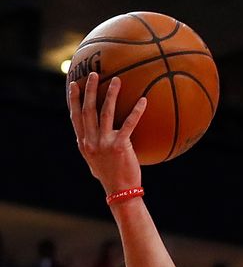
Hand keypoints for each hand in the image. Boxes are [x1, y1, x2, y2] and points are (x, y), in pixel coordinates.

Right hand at [68, 72, 146, 194]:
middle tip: (94, 74)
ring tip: (117, 80)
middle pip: (87, 110)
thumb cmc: (111, 176)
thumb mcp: (96, 161)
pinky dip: (136, 111)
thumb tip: (97, 137)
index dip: (74, 100)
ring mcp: (103, 143)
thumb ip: (95, 146)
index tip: (74, 84)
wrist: (120, 192)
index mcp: (84, 143)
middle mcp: (90, 141)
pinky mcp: (119, 146)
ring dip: (111, 95)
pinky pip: (128, 124)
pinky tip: (144, 100)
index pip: (76, 117)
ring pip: (105, 113)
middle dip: (89, 90)